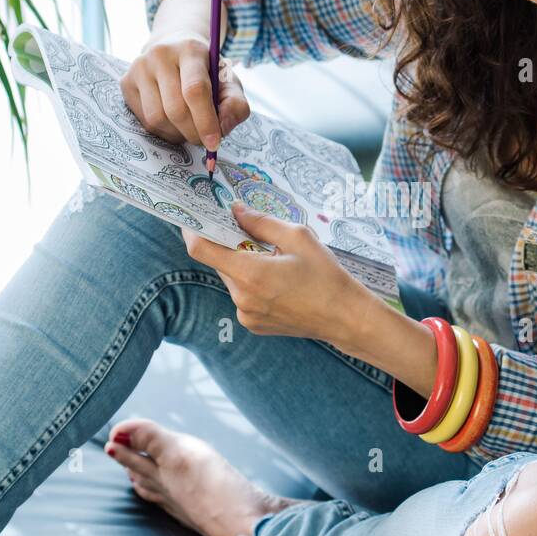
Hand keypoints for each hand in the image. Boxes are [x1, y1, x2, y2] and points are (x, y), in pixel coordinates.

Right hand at [121, 32, 249, 150]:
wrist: (174, 49)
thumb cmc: (206, 71)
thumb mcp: (228, 82)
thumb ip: (235, 105)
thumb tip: (223, 128)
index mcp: (190, 49)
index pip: (195, 90)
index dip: (206, 121)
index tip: (214, 143)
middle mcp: (160, 54)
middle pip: (175, 109)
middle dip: (193, 133)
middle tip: (204, 140)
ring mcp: (139, 67)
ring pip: (157, 119)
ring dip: (177, 134)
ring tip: (189, 129)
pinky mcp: (126, 83)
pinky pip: (144, 121)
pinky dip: (163, 131)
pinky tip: (173, 123)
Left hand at [182, 202, 364, 341]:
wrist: (344, 317)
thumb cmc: (325, 276)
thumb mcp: (298, 237)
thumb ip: (261, 222)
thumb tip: (235, 211)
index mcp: (250, 274)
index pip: (202, 249)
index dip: (192, 229)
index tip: (193, 216)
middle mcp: (242, 298)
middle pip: (219, 262)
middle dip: (228, 244)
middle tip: (248, 231)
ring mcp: (246, 315)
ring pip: (231, 279)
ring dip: (243, 265)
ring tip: (275, 262)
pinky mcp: (253, 324)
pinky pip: (242, 296)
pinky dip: (252, 283)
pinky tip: (279, 282)